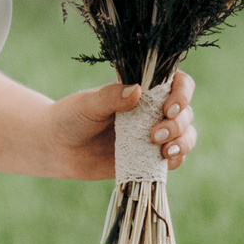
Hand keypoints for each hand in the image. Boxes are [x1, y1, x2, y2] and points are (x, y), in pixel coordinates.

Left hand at [51, 68, 196, 181]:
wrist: (58, 148)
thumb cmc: (71, 117)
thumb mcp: (87, 104)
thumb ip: (110, 97)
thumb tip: (136, 90)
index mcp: (142, 89)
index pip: (177, 82)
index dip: (182, 93)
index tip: (169, 107)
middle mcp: (152, 110)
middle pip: (185, 111)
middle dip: (177, 123)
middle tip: (155, 134)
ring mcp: (153, 134)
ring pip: (186, 134)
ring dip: (183, 141)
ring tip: (164, 149)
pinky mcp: (148, 158)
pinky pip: (175, 158)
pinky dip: (177, 159)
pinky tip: (165, 160)